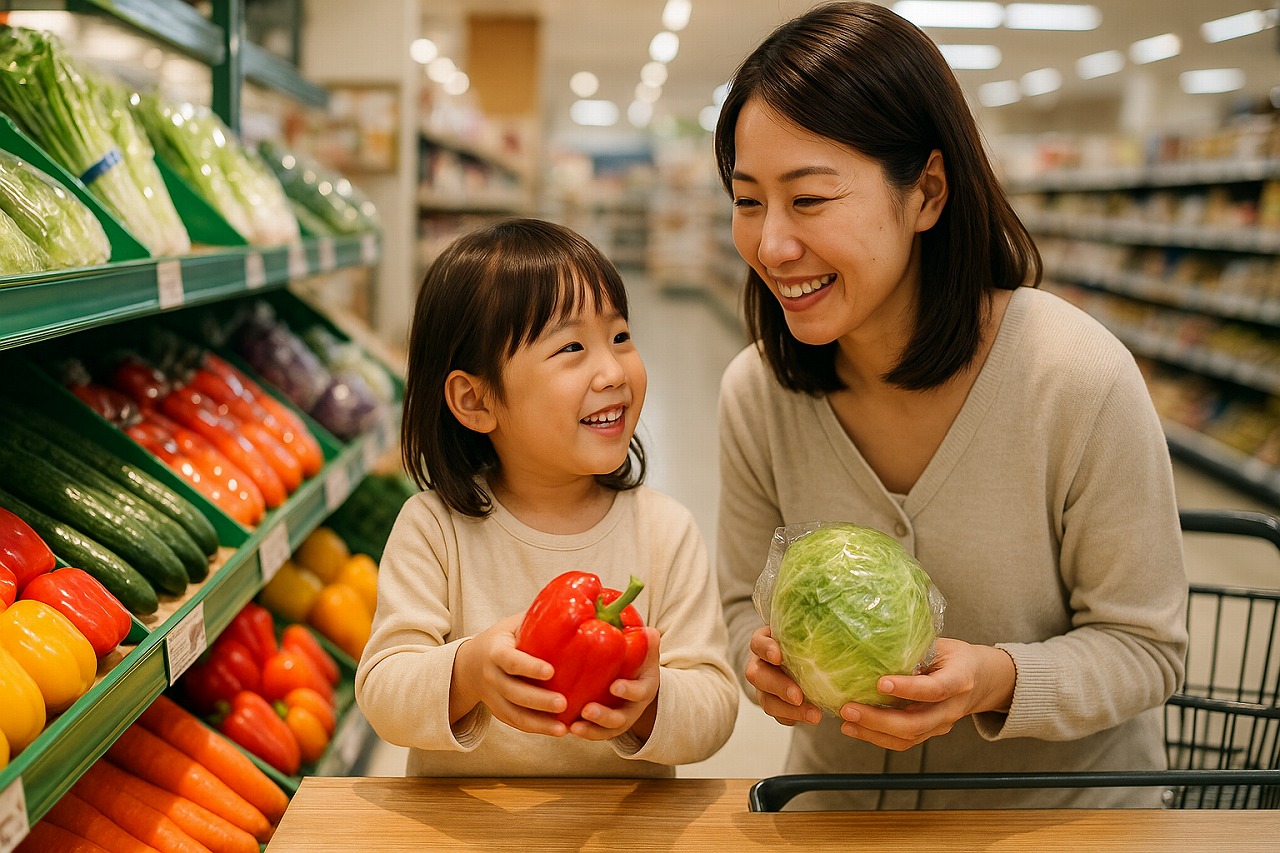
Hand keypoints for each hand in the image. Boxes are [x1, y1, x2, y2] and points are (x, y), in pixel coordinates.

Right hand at [450, 612, 569, 736]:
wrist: (469, 663)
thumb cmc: (503, 638)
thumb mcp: (514, 624)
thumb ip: (539, 619)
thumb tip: (579, 605)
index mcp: (495, 651)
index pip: (510, 660)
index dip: (529, 667)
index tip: (551, 671)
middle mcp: (491, 676)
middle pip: (513, 692)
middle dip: (538, 700)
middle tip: (564, 703)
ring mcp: (492, 697)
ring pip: (514, 715)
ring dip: (539, 723)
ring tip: (564, 729)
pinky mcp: (498, 712)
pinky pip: (516, 724)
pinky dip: (536, 729)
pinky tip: (558, 731)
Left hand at [569, 626, 661, 741]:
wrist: (639, 682)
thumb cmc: (639, 662)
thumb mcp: (646, 652)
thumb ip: (646, 641)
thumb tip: (647, 628)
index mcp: (645, 688)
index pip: (639, 692)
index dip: (628, 691)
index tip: (614, 686)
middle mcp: (633, 708)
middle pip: (621, 718)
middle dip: (604, 716)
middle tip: (587, 710)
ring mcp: (619, 720)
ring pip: (606, 731)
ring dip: (590, 730)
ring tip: (573, 727)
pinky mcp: (605, 726)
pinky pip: (595, 734)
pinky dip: (583, 733)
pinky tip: (567, 728)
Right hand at [745, 625, 821, 726]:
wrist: (800, 659)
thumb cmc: (803, 642)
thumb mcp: (802, 633)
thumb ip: (812, 633)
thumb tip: (841, 628)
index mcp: (765, 642)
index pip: (758, 643)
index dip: (766, 649)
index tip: (778, 656)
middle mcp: (760, 664)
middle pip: (757, 675)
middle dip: (778, 687)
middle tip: (798, 697)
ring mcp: (763, 686)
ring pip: (766, 700)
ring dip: (789, 710)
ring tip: (814, 715)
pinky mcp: (772, 703)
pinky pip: (778, 714)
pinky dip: (793, 718)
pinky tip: (810, 718)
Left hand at [836, 638, 1015, 750]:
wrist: (981, 681)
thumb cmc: (956, 657)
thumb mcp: (941, 646)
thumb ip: (916, 650)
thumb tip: (875, 646)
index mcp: (960, 680)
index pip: (935, 689)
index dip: (909, 689)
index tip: (880, 683)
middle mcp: (951, 708)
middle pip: (916, 723)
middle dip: (879, 719)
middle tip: (849, 709)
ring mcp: (941, 724)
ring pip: (908, 737)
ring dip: (873, 732)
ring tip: (846, 721)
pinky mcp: (930, 732)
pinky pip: (904, 741)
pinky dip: (877, 737)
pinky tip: (855, 727)